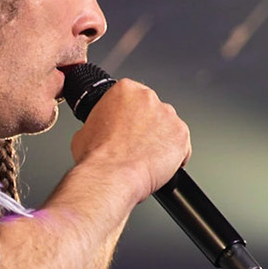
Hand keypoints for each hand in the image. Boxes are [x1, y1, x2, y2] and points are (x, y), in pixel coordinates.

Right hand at [68, 78, 191, 208]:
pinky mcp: (181, 134)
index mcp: (124, 90)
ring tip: (145, 158)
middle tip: (134, 145)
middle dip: (146, 127)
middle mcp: (148, 98)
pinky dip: (174, 156)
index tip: (126, 127)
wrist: (110, 177)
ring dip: (160, 140)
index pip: (133, 98)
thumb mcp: (85, 131)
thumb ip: (100, 122)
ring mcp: (168, 115)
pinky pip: (182, 146)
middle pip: (152, 110)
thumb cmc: (97, 157)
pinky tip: (158, 166)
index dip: (129, 116)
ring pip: (168, 127)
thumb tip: (101, 130)